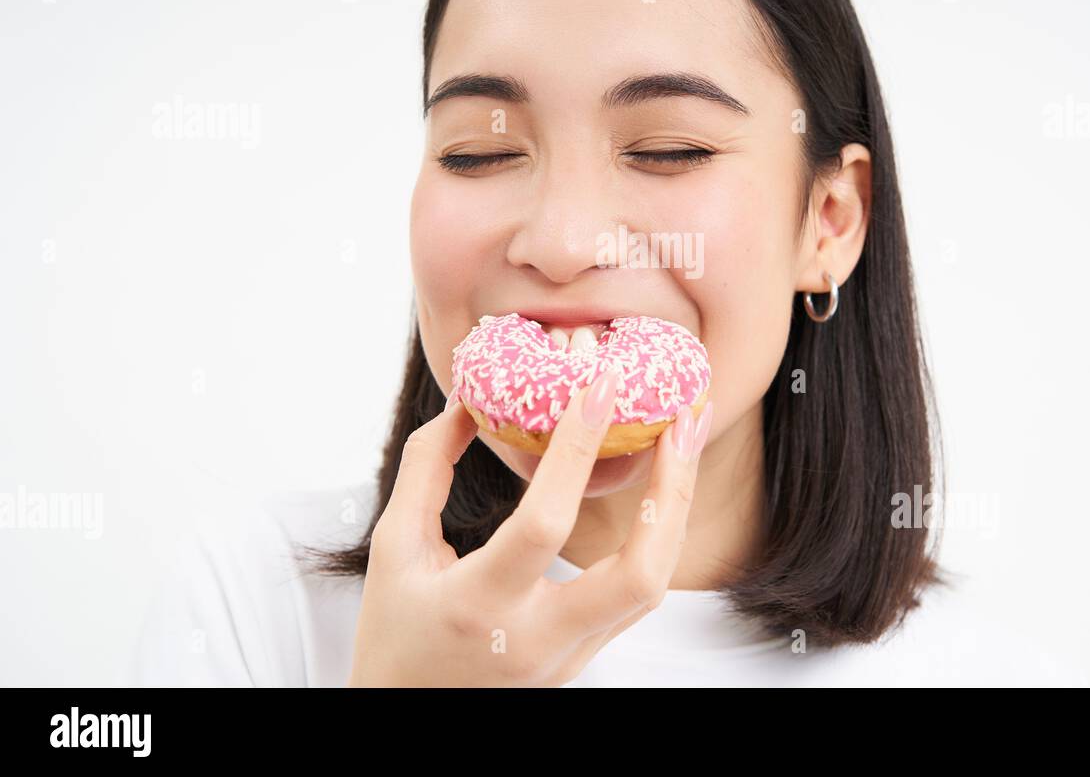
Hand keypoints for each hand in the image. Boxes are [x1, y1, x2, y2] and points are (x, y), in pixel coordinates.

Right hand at [347, 366, 713, 685]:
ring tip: (684, 439)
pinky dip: (658, 534)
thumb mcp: (392, 548)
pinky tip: (661, 486)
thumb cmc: (394, 633)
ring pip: (652, 585)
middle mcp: (535, 639)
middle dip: (671, 491)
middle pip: (639, 574)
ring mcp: (569, 655)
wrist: (406, 717)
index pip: (544, 524)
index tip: (601, 386)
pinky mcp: (585, 656)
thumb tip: (465, 404)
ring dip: (675, 507)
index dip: (576, 450)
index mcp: (477, 606)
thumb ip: (426, 470)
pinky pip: (638, 592)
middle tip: (683, 421)